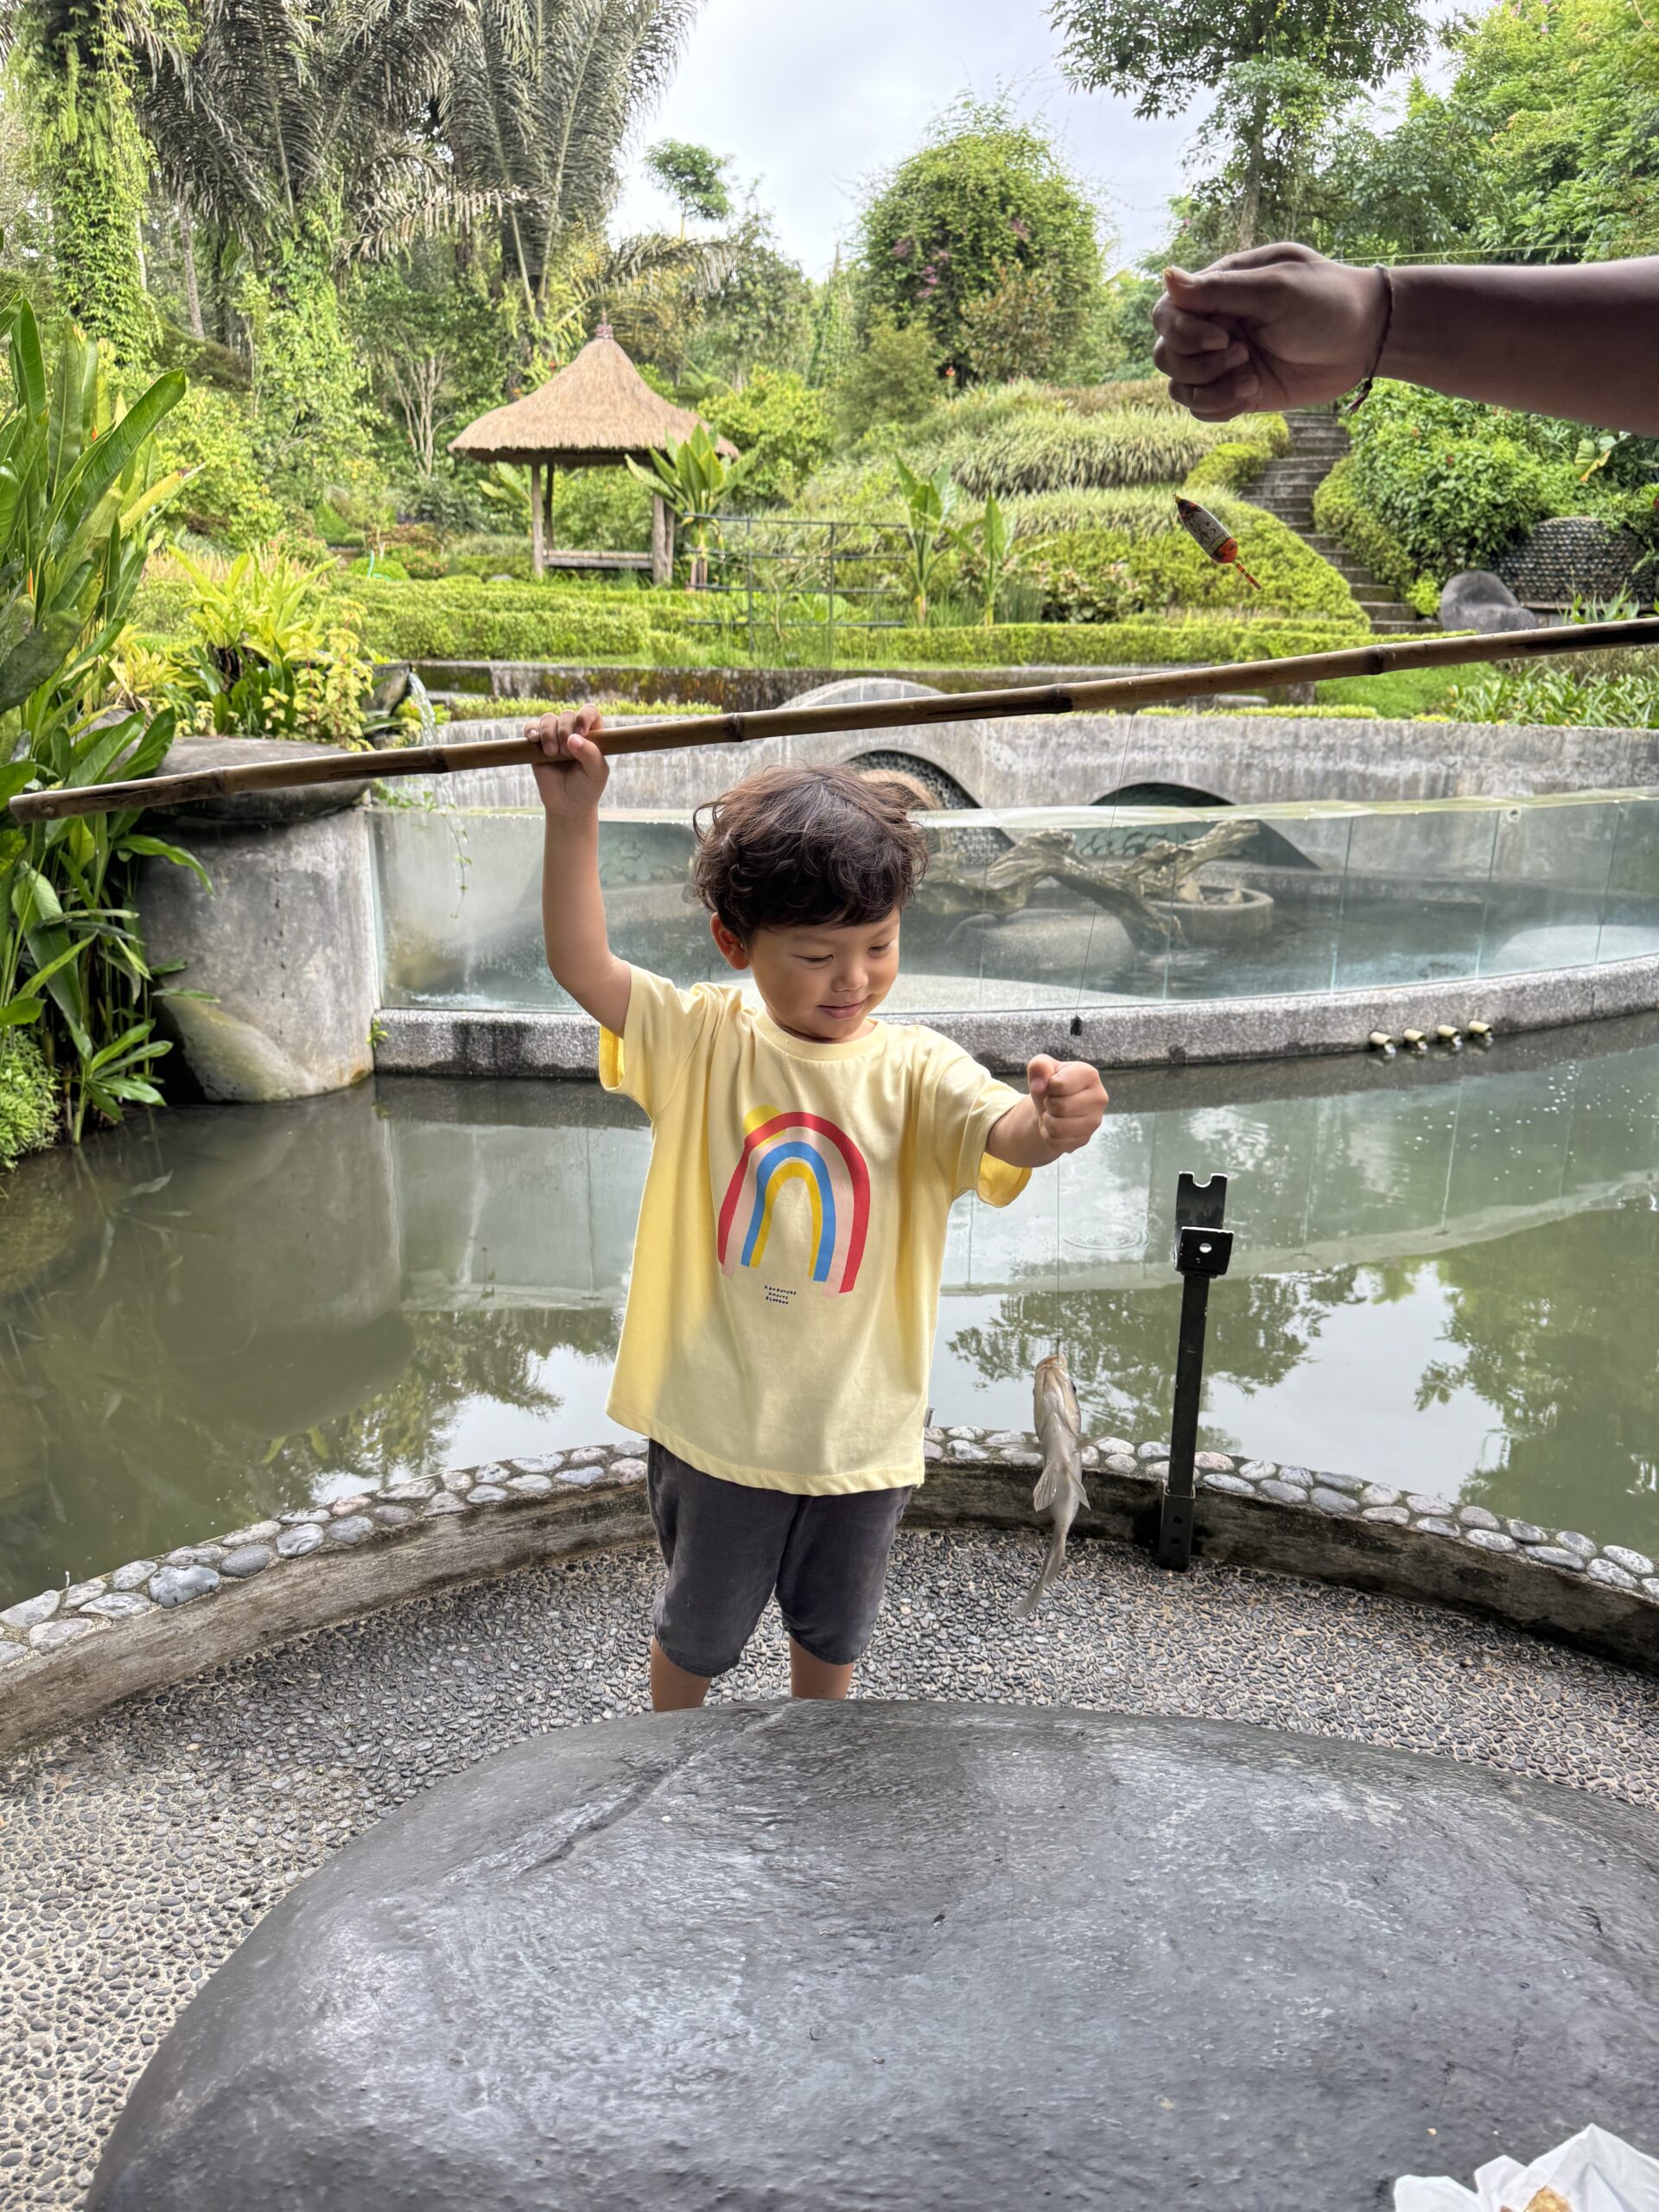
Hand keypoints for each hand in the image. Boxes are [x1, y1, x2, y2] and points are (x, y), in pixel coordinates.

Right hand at [528, 704, 608, 820]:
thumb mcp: (596, 773)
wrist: (567, 804)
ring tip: (551, 754)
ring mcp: (554, 736)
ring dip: (548, 733)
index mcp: (593, 733)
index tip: (581, 732)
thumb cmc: (587, 787)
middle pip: (566, 715)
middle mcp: (573, 731)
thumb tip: (573, 738)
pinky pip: (531, 728)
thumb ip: (590, 754)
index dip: (584, 716)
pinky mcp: (537, 744)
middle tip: (566, 754)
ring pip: (548, 719)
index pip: (589, 711)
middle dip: (564, 731)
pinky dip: (531, 730)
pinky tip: (533, 739)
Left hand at [1027, 1056, 1107, 1154]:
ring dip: (1047, 1120)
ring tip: (1054, 1112)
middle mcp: (1099, 1098)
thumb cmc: (1051, 1083)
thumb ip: (1039, 1066)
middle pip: (1059, 1107)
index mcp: (1090, 1075)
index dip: (1048, 1085)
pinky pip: (1056, 1141)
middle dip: (1048, 1104)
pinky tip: (1057, 1125)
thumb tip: (1038, 1085)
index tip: (1053, 1084)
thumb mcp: (1042, 1067)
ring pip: (1057, 1127)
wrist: (1053, 1106)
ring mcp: (1094, 1121)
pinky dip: (1049, 1134)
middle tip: (1053, 1100)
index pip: (1059, 1085)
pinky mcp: (1085, 1139)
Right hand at [1153, 244, 1389, 420]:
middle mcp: (1213, 325)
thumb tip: (1166, 275)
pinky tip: (1252, 393)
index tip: (1222, 338)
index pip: (1166, 313)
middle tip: (1243, 356)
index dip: (1182, 332)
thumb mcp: (1274, 290)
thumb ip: (1218, 289)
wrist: (1366, 338)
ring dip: (1209, 389)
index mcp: (1218, 290)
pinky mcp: (1237, 391)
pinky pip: (1203, 409)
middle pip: (1165, 355)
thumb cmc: (1325, 301)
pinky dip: (1220, 407)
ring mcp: (1223, 361)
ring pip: (1180, 387)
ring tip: (1250, 380)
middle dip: (1196, 365)